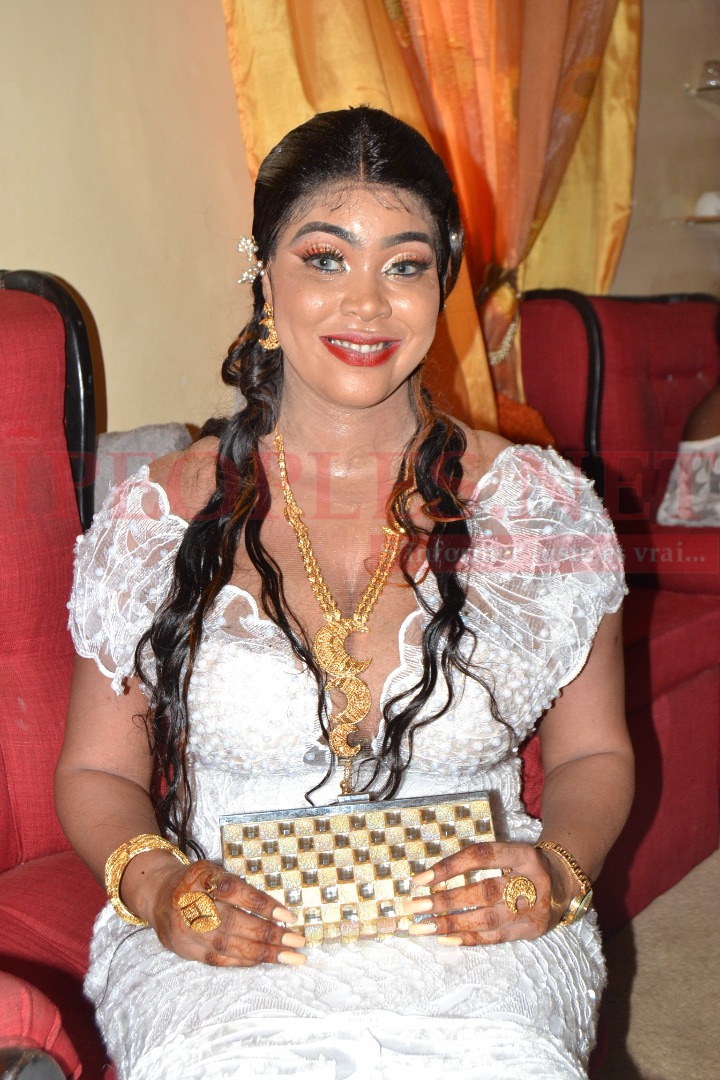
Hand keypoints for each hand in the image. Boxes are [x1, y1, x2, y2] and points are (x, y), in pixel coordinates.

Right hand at [143, 858, 305, 966]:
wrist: (157, 894)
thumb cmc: (196, 882)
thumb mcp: (214, 871)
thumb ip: (237, 886)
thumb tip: (276, 909)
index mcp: (201, 878)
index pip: (235, 891)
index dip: (262, 904)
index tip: (288, 916)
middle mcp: (191, 905)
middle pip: (234, 923)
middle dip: (269, 935)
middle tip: (297, 941)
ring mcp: (185, 930)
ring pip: (228, 946)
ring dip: (262, 953)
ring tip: (288, 957)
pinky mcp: (184, 950)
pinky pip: (218, 960)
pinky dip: (242, 961)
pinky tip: (262, 960)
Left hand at [404, 841, 570, 945]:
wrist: (565, 883)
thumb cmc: (524, 865)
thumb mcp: (510, 852)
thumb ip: (480, 860)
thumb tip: (433, 877)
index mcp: (524, 855)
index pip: (484, 855)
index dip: (452, 866)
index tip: (421, 878)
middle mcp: (532, 882)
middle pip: (485, 892)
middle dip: (445, 901)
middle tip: (414, 905)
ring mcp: (533, 910)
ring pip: (487, 919)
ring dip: (450, 924)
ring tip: (421, 926)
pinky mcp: (531, 932)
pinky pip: (495, 938)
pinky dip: (468, 939)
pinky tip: (444, 939)